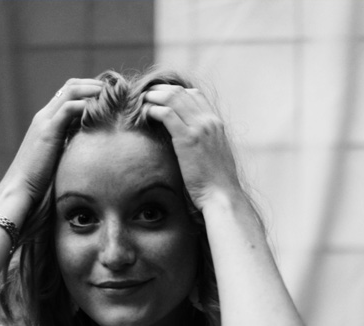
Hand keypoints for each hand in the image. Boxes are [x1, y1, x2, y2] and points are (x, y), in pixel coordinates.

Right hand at [0, 78, 102, 218]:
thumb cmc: (40, 181)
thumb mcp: (59, 157)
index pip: (69, 93)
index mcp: (47, 120)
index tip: (110, 96)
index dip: (90, 90)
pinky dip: (86, 105)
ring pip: (71, 91)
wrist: (20, 190)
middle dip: (95, 84)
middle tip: (116, 91)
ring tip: (111, 95)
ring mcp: (45, 121)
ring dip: (93, 89)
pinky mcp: (47, 130)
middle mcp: (45, 115)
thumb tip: (91, 149)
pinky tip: (100, 110)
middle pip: (71, 86)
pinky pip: (68, 108)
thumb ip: (71, 146)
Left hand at [141, 84, 243, 211]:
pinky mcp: (187, 139)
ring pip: (173, 98)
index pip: (195, 95)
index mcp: (216, 124)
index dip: (175, 92)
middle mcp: (209, 121)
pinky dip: (153, 110)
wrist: (222, 195)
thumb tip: (192, 143)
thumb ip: (205, 142)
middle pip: (182, 92)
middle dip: (161, 90)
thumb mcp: (215, 155)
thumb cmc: (216, 182)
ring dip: (154, 97)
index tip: (161, 96)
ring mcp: (199, 128)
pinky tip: (145, 114)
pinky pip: (167, 114)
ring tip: (142, 100)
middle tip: (146, 94)